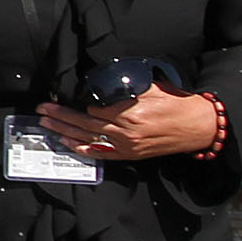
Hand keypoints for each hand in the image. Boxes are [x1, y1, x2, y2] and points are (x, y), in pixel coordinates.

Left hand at [38, 84, 223, 161]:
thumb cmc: (177, 104)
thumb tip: (104, 85)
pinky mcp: (130, 155)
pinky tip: (66, 142)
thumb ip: (127, 88)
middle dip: (61, 115)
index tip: (65, 96)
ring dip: (64, 130)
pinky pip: (100, 153)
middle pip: (85, 122)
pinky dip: (81, 148)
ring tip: (46, 123)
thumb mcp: (152, 87)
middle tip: (43, 109)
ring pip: (88, 138)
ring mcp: (127, 145)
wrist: (198, 127)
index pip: (95, 107)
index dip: (79, 102)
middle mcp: (126, 130)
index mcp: (132, 111)